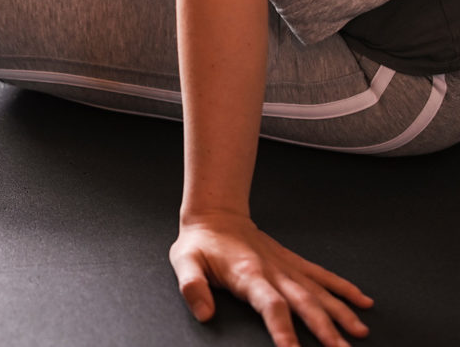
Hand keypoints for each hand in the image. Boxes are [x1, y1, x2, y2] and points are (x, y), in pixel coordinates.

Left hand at [170, 213, 373, 346]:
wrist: (216, 215)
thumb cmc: (200, 243)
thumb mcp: (184, 262)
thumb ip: (192, 287)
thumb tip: (204, 313)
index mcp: (248, 274)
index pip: (270, 305)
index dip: (282, 328)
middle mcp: (273, 271)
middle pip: (303, 302)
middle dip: (324, 328)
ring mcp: (286, 266)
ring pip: (319, 291)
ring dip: (341, 312)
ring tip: (360, 333)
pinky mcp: (293, 262)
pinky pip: (322, 275)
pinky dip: (344, 288)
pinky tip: (363, 302)